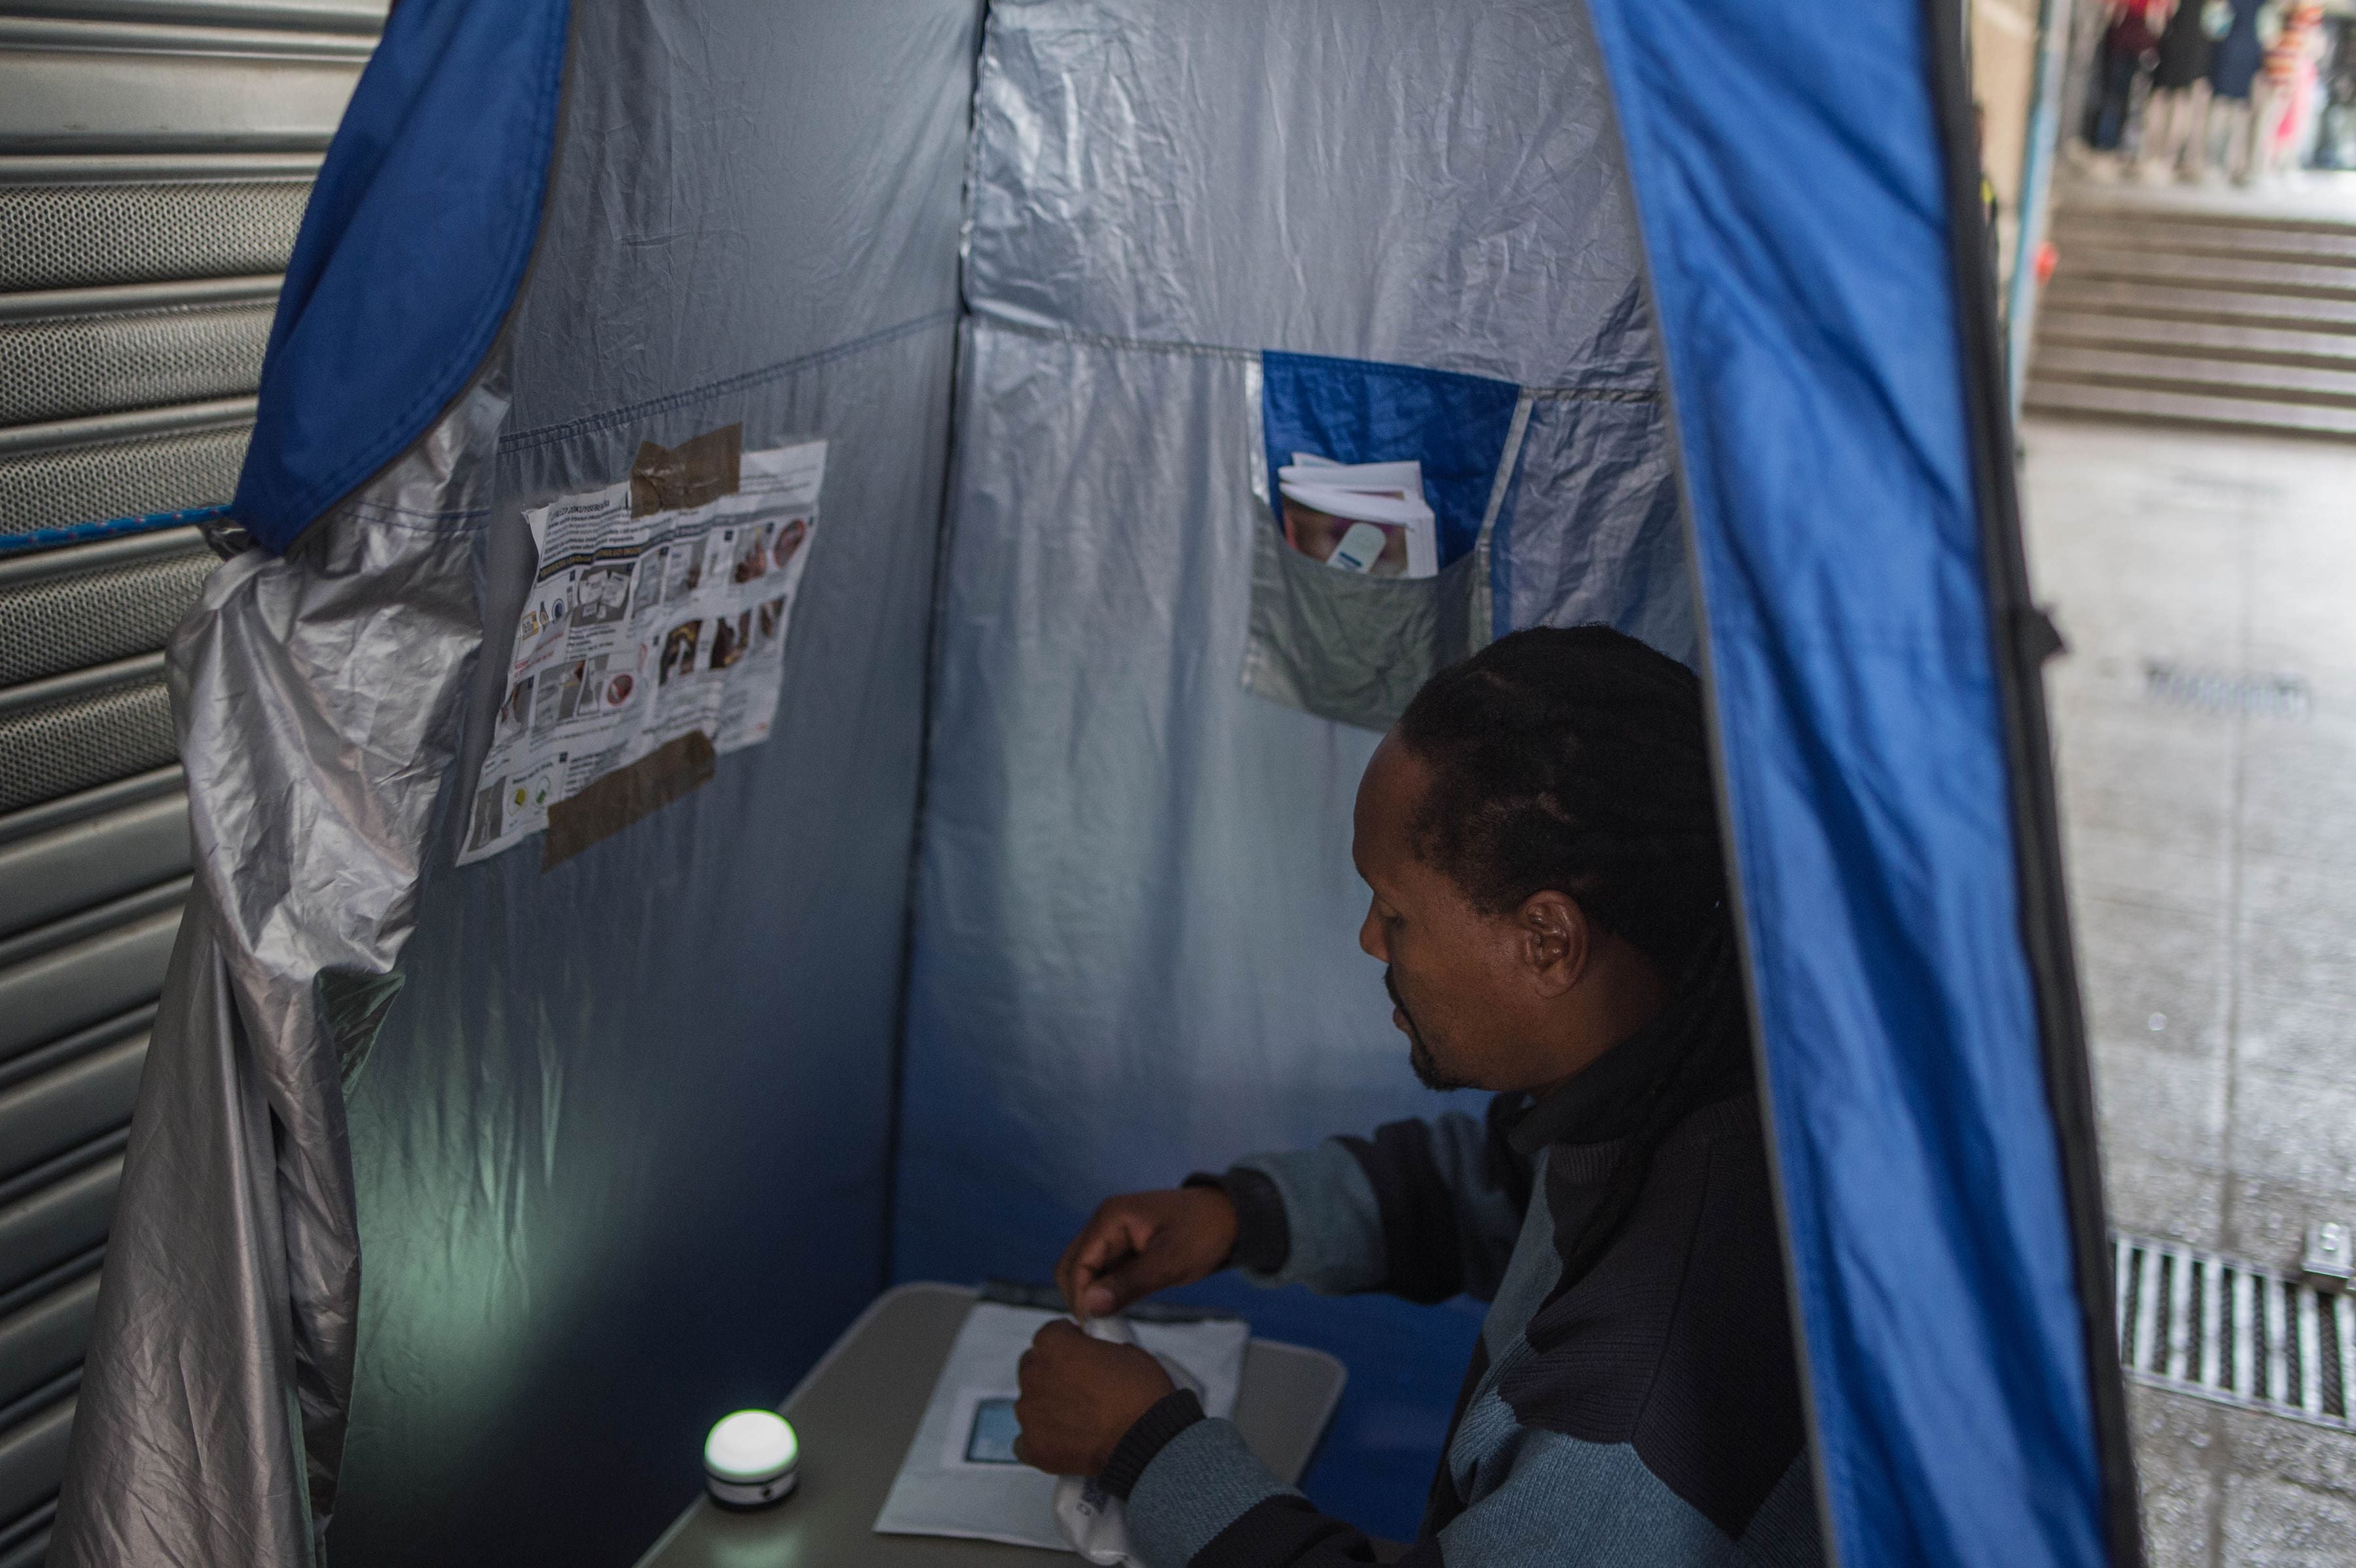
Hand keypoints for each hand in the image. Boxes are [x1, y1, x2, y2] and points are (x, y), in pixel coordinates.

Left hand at [1013, 1320, 1177, 1475]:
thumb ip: (1096, 1348)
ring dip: (1048, 1408)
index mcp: (1053, 1344)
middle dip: (1052, 1375)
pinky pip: (1026, 1441)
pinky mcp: (1032, 1446)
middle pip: (1033, 1368)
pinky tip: (1065, 1443)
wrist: (1147, 1441)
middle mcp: (1034, 1374)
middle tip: (1080, 1388)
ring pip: (1030, 1404)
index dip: (1069, 1344)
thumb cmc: (1141, 1395)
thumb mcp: (1126, 1351)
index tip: (1081, 1355)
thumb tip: (1093, 1356)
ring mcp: (1030, 1412)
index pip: (1049, 1335)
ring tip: (1079, 1420)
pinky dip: (1043, 1441)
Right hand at [1055, 1186, 1237, 1317]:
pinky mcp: (1123, 1248)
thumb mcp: (1170, 1262)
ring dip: (1092, 1296)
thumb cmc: (1203, 1233)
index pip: (1077, 1263)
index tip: (1095, 1329)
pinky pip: (1103, 1272)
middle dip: (1079, 1297)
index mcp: (1111, 1218)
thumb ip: (1129, 1283)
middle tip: (1099, 1329)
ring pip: (1085, 1271)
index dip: (1080, 1298)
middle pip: (1072, 1266)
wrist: (1230, 1216)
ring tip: (1108, 1324)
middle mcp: (1104, 1224)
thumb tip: (1089, 1306)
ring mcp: (1113, 1235)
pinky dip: (1105, 1291)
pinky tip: (1117, 1311)